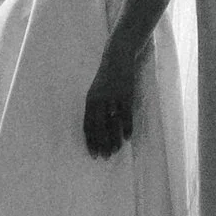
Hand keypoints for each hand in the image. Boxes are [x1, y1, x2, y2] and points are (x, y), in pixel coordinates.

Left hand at [82, 44, 140, 159]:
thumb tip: (96, 128)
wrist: (117, 57)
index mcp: (90, 100)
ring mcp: (113, 98)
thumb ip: (95, 108)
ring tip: (116, 151)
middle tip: (105, 157)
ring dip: (114, 139)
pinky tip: (128, 138)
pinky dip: (127, 127)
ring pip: (112, 123)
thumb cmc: (106, 77)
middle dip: (101, 143)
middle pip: (99, 127)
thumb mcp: (96, 91)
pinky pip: (126, 115)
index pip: (88, 125)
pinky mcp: (126, 95)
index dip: (90, 141)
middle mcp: (99, 100)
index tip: (93, 154)